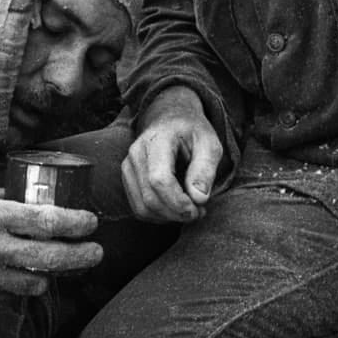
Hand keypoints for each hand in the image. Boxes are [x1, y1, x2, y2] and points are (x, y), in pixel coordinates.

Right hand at [0, 185, 102, 303]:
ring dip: (52, 275)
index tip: (91, 222)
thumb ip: (1, 198)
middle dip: (82, 256)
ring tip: (58, 267)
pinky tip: (20, 277)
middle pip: (52, 257)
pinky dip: (20, 287)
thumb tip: (31, 196)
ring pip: (37, 283)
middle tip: (97, 253)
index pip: (47, 220)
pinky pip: (11, 295)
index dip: (76, 223)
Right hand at [123, 86, 222, 222]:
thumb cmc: (193, 132)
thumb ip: (205, 169)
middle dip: (177, 213)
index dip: (178, 201)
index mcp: (157, 140)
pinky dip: (159, 216)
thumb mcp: (210, 144)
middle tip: (199, 212)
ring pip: (142, 208)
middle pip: (150, 198)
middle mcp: (136, 153)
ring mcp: (128, 166)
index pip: (159, 179)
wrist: (171, 119)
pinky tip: (176, 207)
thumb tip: (199, 199)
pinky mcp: (128, 179)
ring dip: (168, 217)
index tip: (199, 208)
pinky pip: (139, 208)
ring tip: (190, 210)